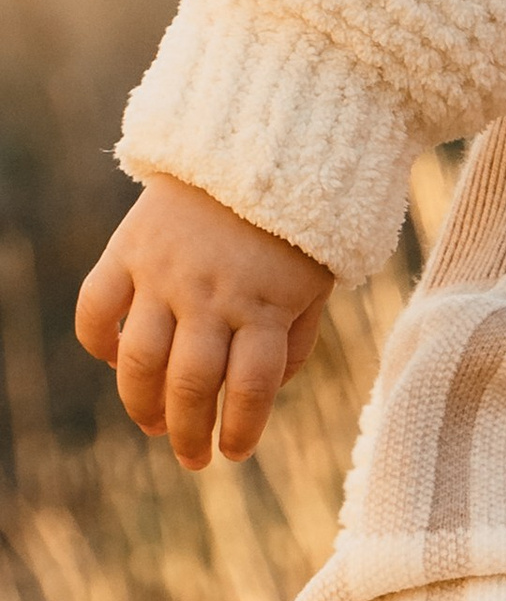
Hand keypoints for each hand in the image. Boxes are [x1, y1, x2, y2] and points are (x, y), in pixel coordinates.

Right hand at [75, 176, 333, 470]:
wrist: (259, 141)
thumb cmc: (294, 226)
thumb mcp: (314, 283)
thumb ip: (292, 340)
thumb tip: (258, 395)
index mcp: (267, 304)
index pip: (250, 389)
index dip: (240, 431)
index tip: (232, 453)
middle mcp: (212, 293)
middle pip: (190, 384)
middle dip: (187, 434)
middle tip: (192, 459)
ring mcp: (165, 271)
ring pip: (138, 359)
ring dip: (141, 404)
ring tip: (153, 424)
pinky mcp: (129, 248)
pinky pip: (96, 307)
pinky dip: (97, 341)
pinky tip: (112, 359)